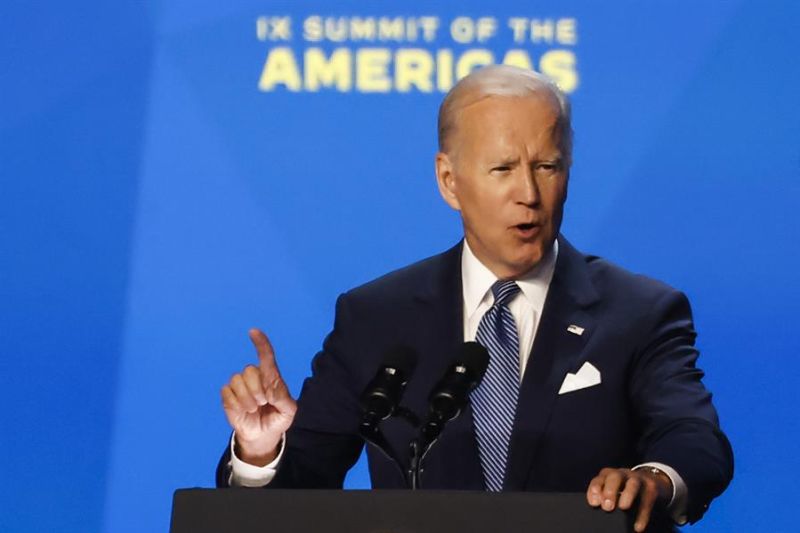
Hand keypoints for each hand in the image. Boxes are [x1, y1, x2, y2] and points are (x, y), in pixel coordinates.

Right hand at [221, 328, 296, 465]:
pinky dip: (237, 405)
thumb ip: (284, 399)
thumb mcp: (289, 412)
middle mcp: (254, 377)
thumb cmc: (277, 419)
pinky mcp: (229, 395)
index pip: (266, 356)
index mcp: (271, 377)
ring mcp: (240, 385)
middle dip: (256, 389)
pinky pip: (227, 392)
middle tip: (263, 403)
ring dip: (247, 400)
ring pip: (237, 381)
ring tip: (254, 408)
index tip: (253, 331)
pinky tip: (244, 411)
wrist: (263, 435)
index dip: (260, 343)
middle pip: (250, 370)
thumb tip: (271, 388)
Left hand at [586, 467, 671, 531]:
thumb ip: (603, 496)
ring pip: (633, 483)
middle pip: (615, 477)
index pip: (599, 479)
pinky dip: (642, 514)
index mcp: (609, 475)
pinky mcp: (652, 487)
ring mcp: (638, 479)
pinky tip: (638, 527)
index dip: (595, 489)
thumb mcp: (613, 489)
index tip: (594, 503)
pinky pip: (647, 500)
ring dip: (627, 494)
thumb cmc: (624, 489)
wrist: (651, 480)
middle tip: (607, 507)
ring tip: (623, 508)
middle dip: (610, 491)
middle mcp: (623, 474)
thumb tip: (597, 507)